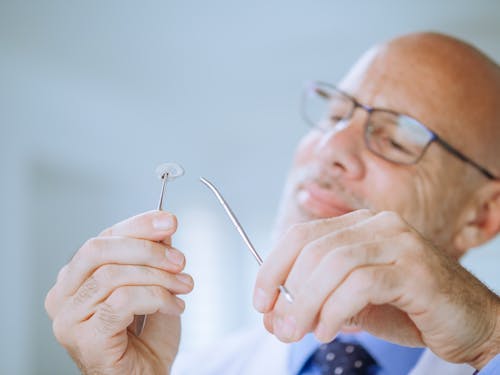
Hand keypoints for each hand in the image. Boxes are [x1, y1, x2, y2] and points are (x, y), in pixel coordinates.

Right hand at [45, 211, 193, 373]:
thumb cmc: (145, 339)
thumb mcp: (155, 286)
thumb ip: (154, 257)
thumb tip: (163, 227)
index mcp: (77, 278)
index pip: (103, 238)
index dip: (138, 225)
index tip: (169, 221)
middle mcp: (65, 296)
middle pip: (98, 250)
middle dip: (146, 248)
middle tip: (179, 259)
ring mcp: (70, 318)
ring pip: (113, 275)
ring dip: (158, 276)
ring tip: (183, 286)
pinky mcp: (85, 338)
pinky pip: (122, 301)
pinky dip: (156, 298)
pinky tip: (174, 306)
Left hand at [253, 209, 499, 368]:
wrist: (468, 323)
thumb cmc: (406, 309)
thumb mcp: (350, 303)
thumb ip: (314, 303)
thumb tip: (273, 316)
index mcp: (359, 225)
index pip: (302, 235)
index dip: (273, 266)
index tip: (260, 300)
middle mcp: (378, 225)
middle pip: (313, 248)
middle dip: (288, 290)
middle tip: (279, 326)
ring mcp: (400, 243)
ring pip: (334, 264)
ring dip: (307, 302)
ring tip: (298, 332)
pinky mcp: (415, 270)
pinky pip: (361, 285)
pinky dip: (335, 310)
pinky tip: (328, 331)